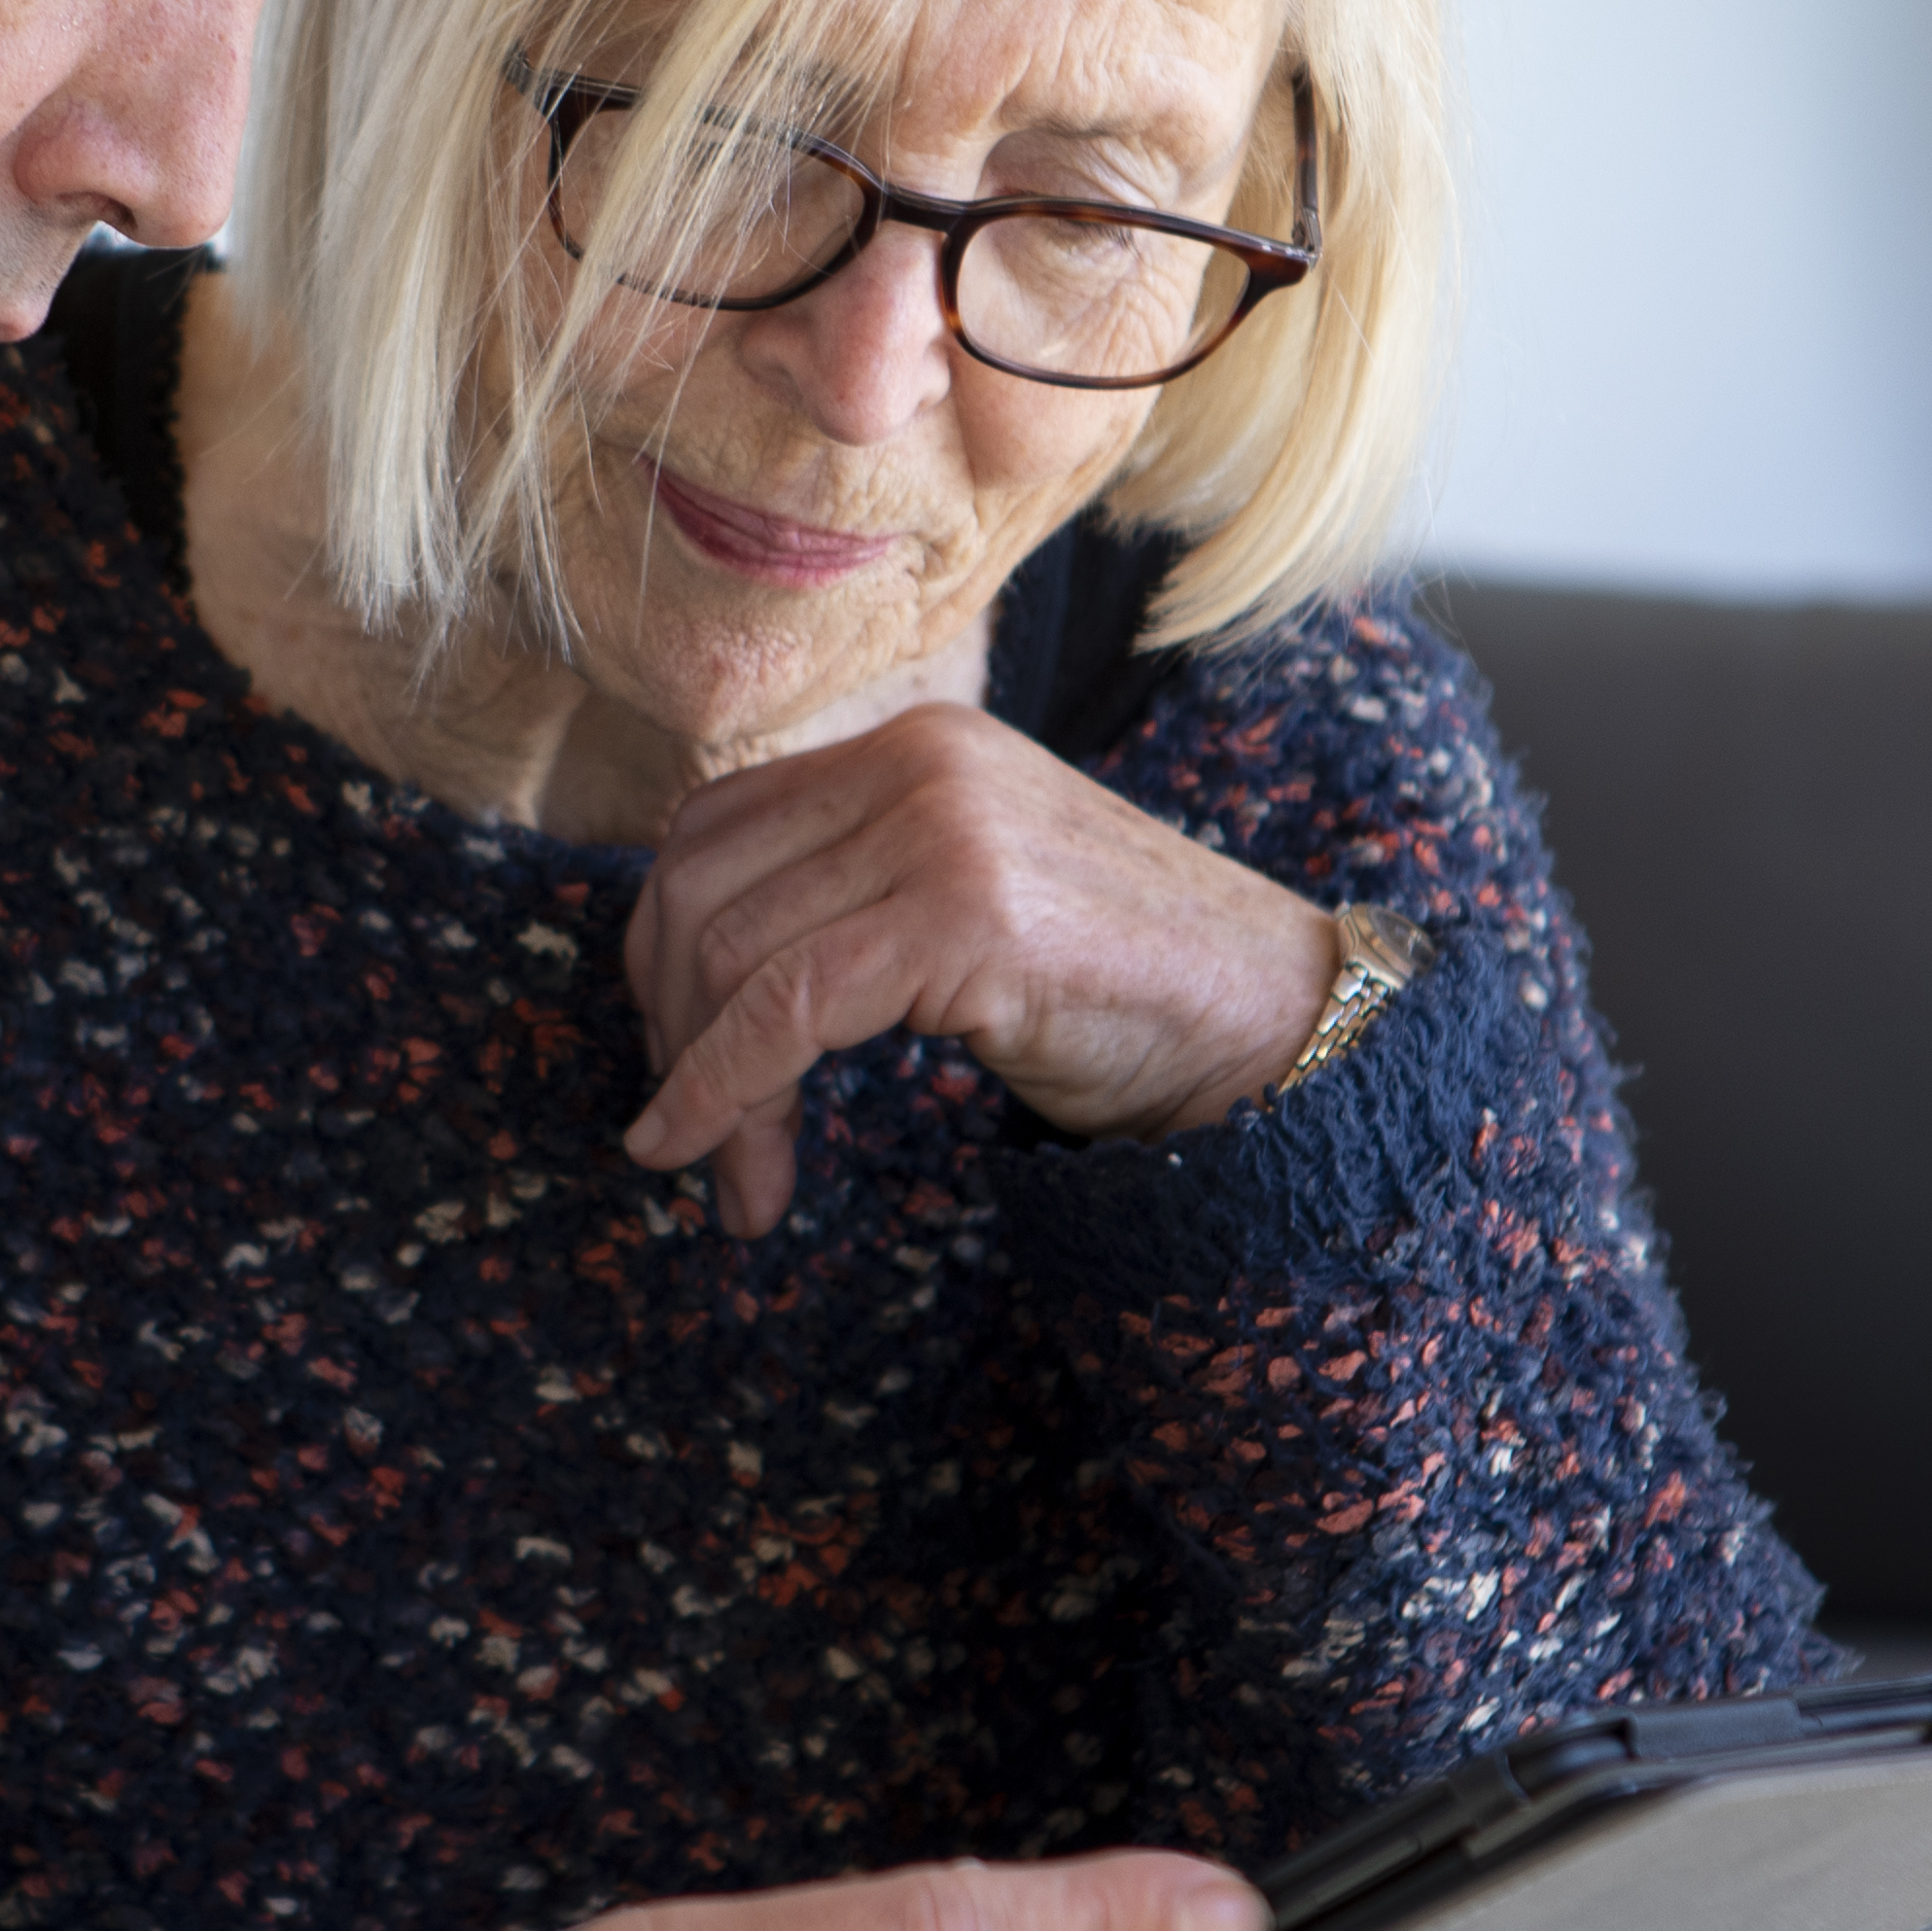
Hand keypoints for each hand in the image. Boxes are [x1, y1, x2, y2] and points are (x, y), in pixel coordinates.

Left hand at [620, 702, 1346, 1235]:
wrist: (1270, 1018)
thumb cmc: (1119, 989)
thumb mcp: (962, 906)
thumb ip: (852, 897)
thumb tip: (684, 980)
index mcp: (910, 746)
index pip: (713, 831)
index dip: (661, 957)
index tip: (671, 1064)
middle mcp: (917, 762)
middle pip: (698, 886)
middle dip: (666, 1026)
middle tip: (682, 1139)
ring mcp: (942, 827)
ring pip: (730, 954)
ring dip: (704, 1090)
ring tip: (726, 1184)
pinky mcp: (963, 912)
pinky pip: (784, 1009)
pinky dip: (725, 1093)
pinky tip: (715, 1162)